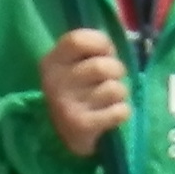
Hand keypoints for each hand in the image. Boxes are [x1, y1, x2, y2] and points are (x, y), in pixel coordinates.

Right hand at [40, 26, 131, 159]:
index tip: (106, 52)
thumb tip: (113, 37)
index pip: (77, 39)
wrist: (64, 136)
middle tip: (112, 78)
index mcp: (52, 62)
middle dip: (117, 70)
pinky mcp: (82, 125)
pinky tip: (112, 114)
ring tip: (110, 98)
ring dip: (121, 93)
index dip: (101, 43)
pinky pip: (120, 111)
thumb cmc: (77, 91)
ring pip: (114, 88)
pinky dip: (123, 111)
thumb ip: (90, 48)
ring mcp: (67, 105)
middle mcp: (55, 82)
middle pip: (102, 66)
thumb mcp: (72, 65)